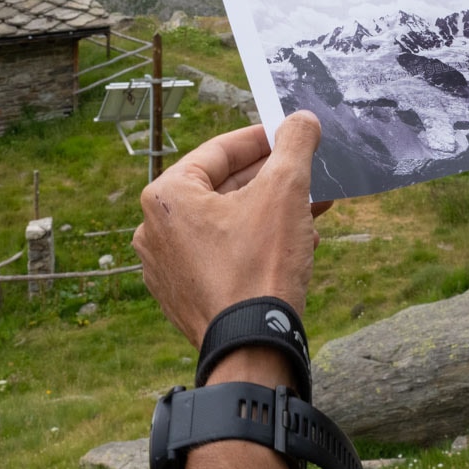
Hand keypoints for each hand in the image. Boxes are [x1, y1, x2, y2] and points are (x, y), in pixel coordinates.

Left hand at [133, 112, 325, 345]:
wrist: (252, 348)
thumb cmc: (260, 265)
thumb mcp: (285, 190)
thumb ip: (294, 145)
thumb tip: (302, 119)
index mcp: (167, 196)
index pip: (220, 151)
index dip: (262, 139)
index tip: (291, 135)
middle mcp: (155, 229)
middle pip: (225, 189)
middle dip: (273, 182)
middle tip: (309, 174)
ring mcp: (166, 267)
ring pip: (228, 224)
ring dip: (271, 214)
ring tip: (313, 211)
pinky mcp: (184, 296)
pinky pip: (222, 255)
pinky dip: (256, 244)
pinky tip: (297, 245)